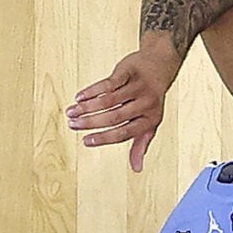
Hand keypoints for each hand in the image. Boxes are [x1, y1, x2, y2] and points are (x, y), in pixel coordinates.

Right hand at [67, 46, 175, 171]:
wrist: (160, 64)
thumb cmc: (151, 99)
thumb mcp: (150, 122)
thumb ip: (140, 144)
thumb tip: (137, 169)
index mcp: (150, 120)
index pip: (124, 133)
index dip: (103, 138)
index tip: (85, 141)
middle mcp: (146, 103)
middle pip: (114, 117)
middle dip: (90, 123)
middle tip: (72, 125)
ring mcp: (138, 86)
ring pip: (109, 100)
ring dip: (87, 107)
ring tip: (71, 112)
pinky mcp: (129, 70)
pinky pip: (108, 83)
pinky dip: (91, 91)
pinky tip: (79, 97)